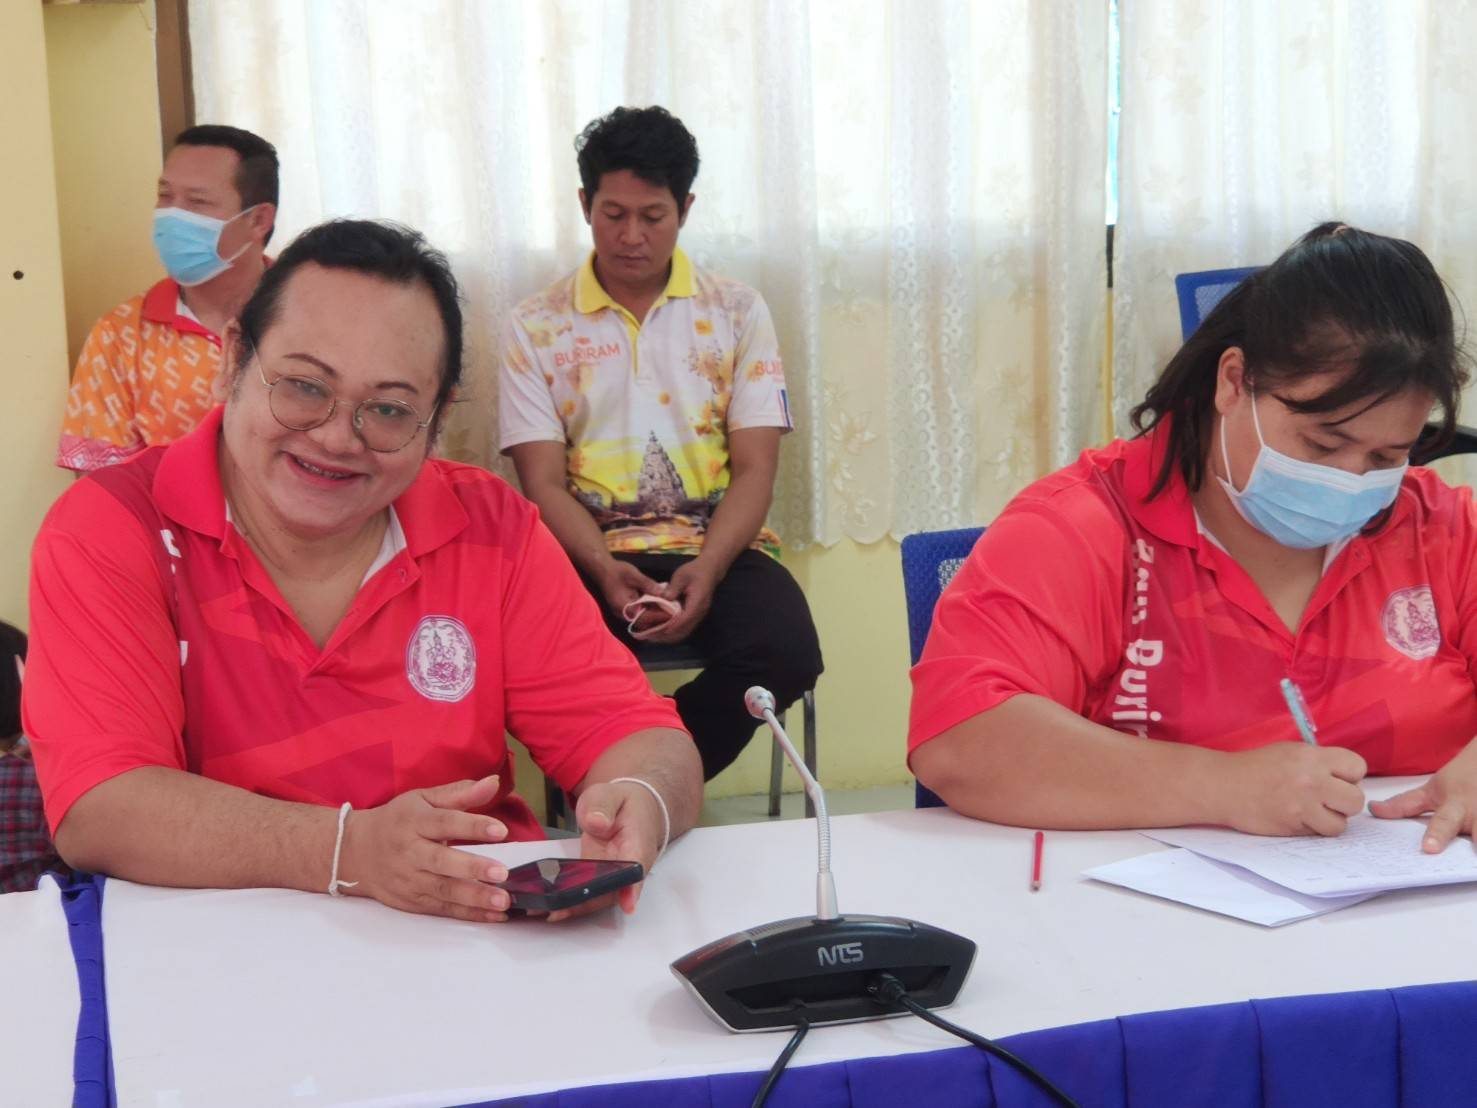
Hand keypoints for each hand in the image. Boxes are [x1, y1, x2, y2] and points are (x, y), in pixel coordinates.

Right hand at [338, 775, 512, 921]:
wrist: (354, 851)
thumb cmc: (396, 820)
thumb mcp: (423, 799)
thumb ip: (460, 793)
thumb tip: (494, 782)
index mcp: (414, 821)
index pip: (445, 822)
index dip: (473, 827)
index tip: (500, 830)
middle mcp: (410, 852)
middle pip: (442, 861)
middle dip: (472, 868)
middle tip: (502, 873)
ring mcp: (409, 880)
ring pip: (443, 890)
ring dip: (474, 898)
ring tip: (502, 901)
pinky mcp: (411, 902)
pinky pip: (442, 909)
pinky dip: (468, 914)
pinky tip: (493, 916)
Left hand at [546, 780, 665, 921]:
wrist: (632, 810)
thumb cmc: (622, 802)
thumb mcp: (609, 795)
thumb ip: (602, 806)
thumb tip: (597, 823)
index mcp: (637, 845)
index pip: (636, 869)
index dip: (630, 888)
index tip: (624, 904)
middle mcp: (628, 869)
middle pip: (612, 892)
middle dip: (585, 903)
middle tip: (554, 910)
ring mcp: (614, 877)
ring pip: (598, 898)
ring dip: (573, 906)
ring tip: (541, 909)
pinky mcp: (600, 880)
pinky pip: (587, 894)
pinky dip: (568, 900)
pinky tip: (546, 905)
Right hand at [598, 559, 666, 626]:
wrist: (604, 569)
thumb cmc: (617, 571)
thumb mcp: (634, 575)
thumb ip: (648, 584)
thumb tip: (663, 593)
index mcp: (623, 607)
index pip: (644, 617)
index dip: (659, 616)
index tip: (672, 614)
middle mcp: (623, 614)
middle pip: (644, 622)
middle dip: (659, 619)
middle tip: (675, 615)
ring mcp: (624, 613)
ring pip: (643, 619)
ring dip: (655, 616)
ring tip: (672, 612)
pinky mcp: (627, 609)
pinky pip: (640, 614)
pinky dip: (650, 612)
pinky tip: (662, 607)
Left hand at [638, 559, 717, 643]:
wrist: (709, 571)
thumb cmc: (695, 571)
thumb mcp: (682, 575)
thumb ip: (673, 587)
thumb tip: (663, 598)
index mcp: (697, 602)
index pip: (685, 618)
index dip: (671, 626)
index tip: (657, 630)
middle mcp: (699, 612)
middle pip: (684, 630)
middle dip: (667, 636)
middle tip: (650, 636)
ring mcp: (698, 616)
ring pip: (684, 632)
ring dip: (668, 636)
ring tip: (652, 636)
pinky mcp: (694, 616)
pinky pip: (684, 628)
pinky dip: (672, 632)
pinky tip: (660, 631)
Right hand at [1219, 743, 1367, 835]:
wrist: (1224, 786)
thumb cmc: (1256, 767)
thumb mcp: (1290, 752)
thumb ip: (1320, 762)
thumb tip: (1346, 778)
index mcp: (1312, 757)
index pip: (1357, 767)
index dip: (1349, 776)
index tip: (1335, 779)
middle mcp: (1312, 780)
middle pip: (1356, 799)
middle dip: (1345, 802)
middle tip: (1327, 799)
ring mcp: (1303, 805)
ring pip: (1341, 823)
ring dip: (1330, 820)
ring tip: (1312, 811)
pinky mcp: (1293, 825)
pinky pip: (1319, 833)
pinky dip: (1313, 829)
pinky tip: (1298, 818)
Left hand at [1370, 738, 1476, 852]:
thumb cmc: (1463, 778)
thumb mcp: (1433, 789)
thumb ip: (1405, 804)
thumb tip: (1373, 811)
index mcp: (1455, 805)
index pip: (1443, 822)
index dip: (1436, 835)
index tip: (1429, 849)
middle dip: (1465, 840)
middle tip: (1452, 850)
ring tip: (1475, 863)